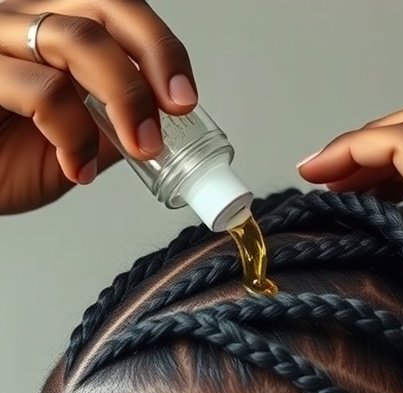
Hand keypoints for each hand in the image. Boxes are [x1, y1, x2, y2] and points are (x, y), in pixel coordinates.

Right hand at [0, 0, 196, 213]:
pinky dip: (75, 135)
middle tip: (175, 112)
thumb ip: (113, 122)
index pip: (113, 6)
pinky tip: (78, 169)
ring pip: (75, 41)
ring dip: (124, 99)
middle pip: (100, 6)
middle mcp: (19, 18)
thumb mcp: (77, 143)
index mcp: (48, 25)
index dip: (159, 45)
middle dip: (151, 59)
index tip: (185, 98)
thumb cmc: (2, 161)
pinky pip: (43, 92)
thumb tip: (167, 124)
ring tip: (141, 147)